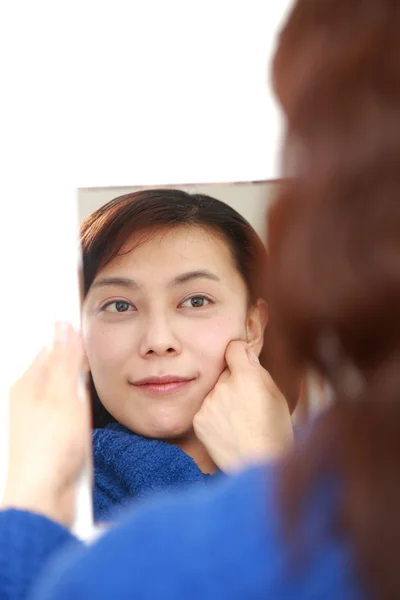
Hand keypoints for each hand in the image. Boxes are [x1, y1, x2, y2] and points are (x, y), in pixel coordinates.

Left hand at [1, 323, 89, 526]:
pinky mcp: (54, 438)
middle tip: (90, 377)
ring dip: (83, 396)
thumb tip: (63, 328)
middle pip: (61, 371)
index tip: (89, 341)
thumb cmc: (48, 449)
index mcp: (27, 385)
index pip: (50, 349)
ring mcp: (43, 420)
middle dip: (80, 370)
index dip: (71, 342)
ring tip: (86, 405)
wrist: (45, 498)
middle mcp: (32, 401)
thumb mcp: (63, 395)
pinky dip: (84, 416)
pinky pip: (73, 416)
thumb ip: (65, 361)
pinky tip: (87, 422)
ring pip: (69, 394)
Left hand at [193, 340, 292, 473]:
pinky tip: (227, 431)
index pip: (233, 348)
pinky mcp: (198, 420)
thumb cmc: (275, 432)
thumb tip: (246, 354)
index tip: (242, 361)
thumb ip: (258, 372)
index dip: (239, 354)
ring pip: (215, 392)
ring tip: (238, 422)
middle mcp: (223, 386)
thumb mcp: (277, 397)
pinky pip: (206, 409)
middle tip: (246, 404)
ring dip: (222, 400)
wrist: (259, 467)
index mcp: (246, 376)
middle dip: (232, 382)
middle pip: (224, 373)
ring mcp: (208, 403)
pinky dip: (214, 416)